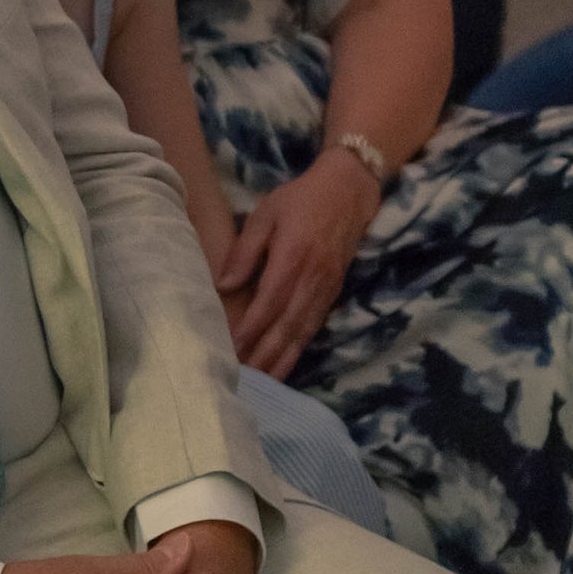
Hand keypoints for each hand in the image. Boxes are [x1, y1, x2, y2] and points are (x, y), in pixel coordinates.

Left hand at [215, 151, 375, 376]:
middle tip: (241, 378)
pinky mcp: (333, 293)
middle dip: (263, 354)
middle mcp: (312, 279)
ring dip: (281, 359)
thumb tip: (223, 285)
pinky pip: (314, 327)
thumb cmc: (300, 199)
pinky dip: (298, 349)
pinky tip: (284, 365)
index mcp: (293, 258)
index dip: (251, 328)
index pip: (269, 302)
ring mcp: (326, 289)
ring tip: (260, 382)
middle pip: (286, 325)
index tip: (230, 348)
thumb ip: (246, 251)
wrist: (349, 191)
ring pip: (302, 332)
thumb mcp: (266, 214)